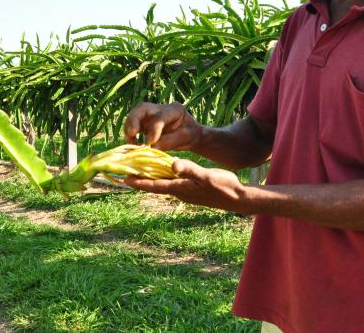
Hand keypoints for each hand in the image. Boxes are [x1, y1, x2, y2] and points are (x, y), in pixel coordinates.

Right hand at [123, 102, 202, 150]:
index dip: (154, 129)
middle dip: (133, 120)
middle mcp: (160, 108)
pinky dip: (130, 134)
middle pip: (142, 108)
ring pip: (134, 115)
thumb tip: (150, 148)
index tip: (150, 143)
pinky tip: (133, 143)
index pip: (160, 116)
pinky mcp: (144, 122)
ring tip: (131, 142)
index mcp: (175, 110)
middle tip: (131, 134)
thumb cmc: (189, 135)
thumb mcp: (184, 138)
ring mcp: (151, 114)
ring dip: (129, 128)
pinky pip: (133, 124)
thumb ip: (168, 142)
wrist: (189, 134)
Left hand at [124, 159, 247, 211]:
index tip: (124, 180)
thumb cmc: (224, 187)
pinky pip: (173, 182)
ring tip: (139, 171)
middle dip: (141, 180)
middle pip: (155, 185)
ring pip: (164, 183)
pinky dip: (164, 176)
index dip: (139, 182)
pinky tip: (164, 170)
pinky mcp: (192, 189)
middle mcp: (180, 191)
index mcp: (180, 188)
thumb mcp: (206, 176)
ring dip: (151, 178)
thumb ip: (190, 170)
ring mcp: (186, 191)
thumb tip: (173, 164)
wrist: (239, 199)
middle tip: (125, 174)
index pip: (154, 185)